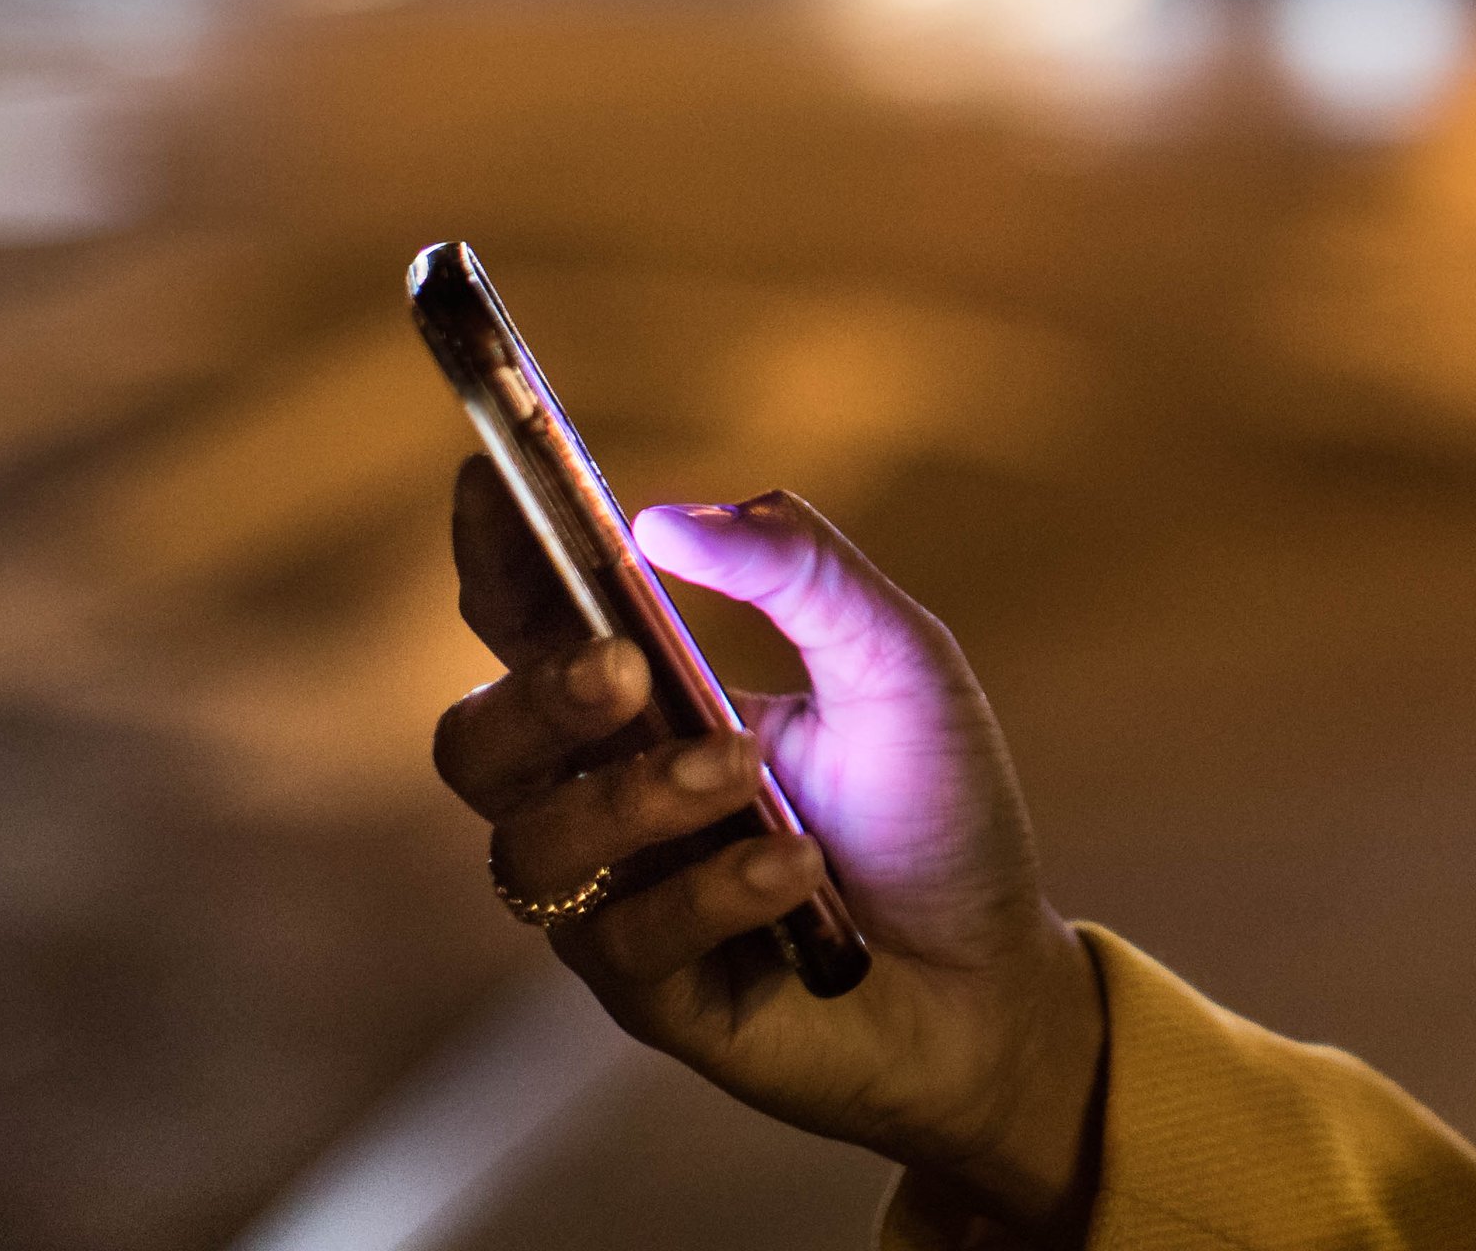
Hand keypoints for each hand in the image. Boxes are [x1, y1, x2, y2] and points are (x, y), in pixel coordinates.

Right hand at [431, 466, 1104, 1232]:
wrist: (997, 975)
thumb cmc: (939, 812)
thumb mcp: (901, 665)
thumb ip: (804, 575)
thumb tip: (672, 514)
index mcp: (652, 706)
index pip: (535, 627)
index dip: (496, 558)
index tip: (490, 479)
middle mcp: (610, 800)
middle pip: (477, 745)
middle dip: (534, 696)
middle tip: (621, 666)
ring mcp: (620, 901)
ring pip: (535, 846)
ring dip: (640, 795)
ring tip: (745, 772)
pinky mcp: (655, 996)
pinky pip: (628, 940)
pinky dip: (716, 889)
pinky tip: (798, 871)